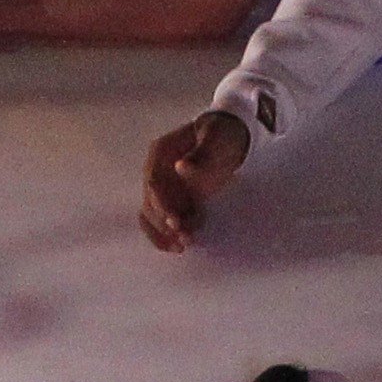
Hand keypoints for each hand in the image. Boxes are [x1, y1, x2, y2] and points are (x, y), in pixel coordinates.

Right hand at [138, 109, 251, 249]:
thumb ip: (201, 154)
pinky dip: (168, 234)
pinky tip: (179, 246)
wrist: (231, 137)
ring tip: (182, 246)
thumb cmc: (222, 134)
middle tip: (184, 238)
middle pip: (150, 202)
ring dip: (164, 233)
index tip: (175, 221)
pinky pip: (164, 219)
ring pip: (153, 215)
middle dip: (164, 223)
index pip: (153, 181)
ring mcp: (164, 187)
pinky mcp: (175, 200)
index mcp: (160, 153)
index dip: (161, 204)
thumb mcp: (216, 139)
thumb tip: (180, 167)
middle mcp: (156, 171)